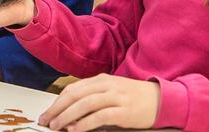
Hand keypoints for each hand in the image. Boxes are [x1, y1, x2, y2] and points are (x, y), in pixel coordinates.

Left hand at [39, 74, 159, 130]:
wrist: (162, 100)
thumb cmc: (134, 97)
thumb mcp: (112, 91)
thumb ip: (93, 97)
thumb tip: (70, 111)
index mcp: (101, 80)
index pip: (73, 88)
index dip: (57, 101)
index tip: (48, 113)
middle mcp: (107, 85)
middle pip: (75, 94)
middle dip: (57, 108)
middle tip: (46, 120)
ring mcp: (116, 97)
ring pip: (85, 104)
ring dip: (67, 115)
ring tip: (57, 126)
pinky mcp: (124, 110)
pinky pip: (100, 116)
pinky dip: (85, 122)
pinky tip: (76, 129)